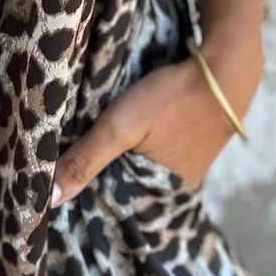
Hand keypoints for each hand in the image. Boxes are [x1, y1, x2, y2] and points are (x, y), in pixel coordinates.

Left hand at [50, 25, 263, 207]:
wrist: (226, 66)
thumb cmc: (174, 97)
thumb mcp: (121, 126)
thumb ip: (86, 159)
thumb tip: (49, 200)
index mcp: (162, 195)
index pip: (114, 209)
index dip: (88, 199)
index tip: (58, 192)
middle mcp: (177, 189)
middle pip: (127, 190)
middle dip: (100, 182)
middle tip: (67, 169)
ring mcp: (188, 166)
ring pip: (141, 171)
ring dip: (118, 163)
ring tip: (88, 151)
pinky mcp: (192, 144)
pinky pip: (156, 155)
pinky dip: (138, 149)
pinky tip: (124, 138)